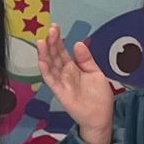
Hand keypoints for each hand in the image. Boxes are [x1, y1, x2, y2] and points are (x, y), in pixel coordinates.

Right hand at [39, 25, 115, 143]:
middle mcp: (64, 74)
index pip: (62, 51)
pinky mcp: (61, 93)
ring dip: (45, 54)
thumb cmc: (98, 96)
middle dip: (51, 43)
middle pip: (54, 56)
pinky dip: (46, 71)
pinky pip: (51, 81)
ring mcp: (61, 83)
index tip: (54, 27)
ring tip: (42, 41)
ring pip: (50, 66)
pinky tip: (42, 61)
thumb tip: (78, 43)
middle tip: (50, 29)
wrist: (101, 117)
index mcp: (72, 68)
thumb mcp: (95, 72)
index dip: (57, 40)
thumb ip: (86, 59)